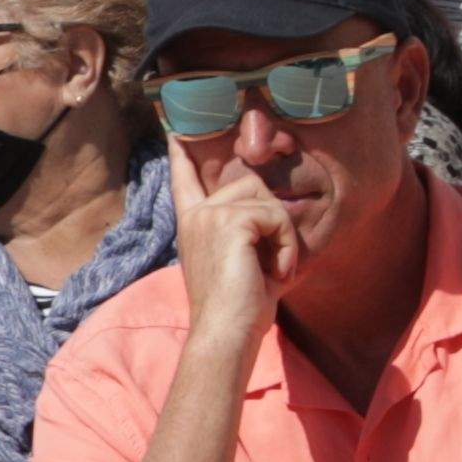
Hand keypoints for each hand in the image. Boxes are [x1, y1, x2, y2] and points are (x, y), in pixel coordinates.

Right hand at [168, 135, 305, 326]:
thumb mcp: (241, 260)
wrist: (225, 330)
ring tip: (276, 267)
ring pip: (265, 199)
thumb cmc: (238, 306)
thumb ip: (248, 231)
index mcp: (192, 224)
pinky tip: (278, 270)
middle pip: (249, 184)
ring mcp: (209, 215)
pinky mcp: (229, 221)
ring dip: (282, 234)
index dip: (181, 155)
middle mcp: (196, 214)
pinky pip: (274, 216)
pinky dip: (286, 244)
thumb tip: (273, 211)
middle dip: (273, 217)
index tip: (175, 131)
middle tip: (274, 260)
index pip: (184, 180)